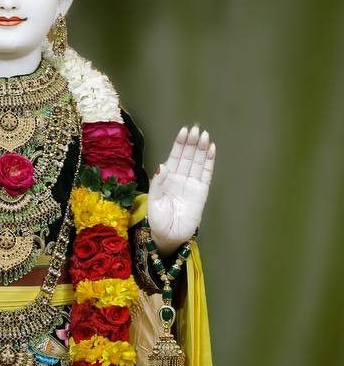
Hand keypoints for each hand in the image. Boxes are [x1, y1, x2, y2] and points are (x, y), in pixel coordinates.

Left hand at [147, 126, 214, 253]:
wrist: (169, 236)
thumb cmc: (158, 220)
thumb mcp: (153, 201)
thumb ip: (157, 183)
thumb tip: (162, 165)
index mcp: (167, 178)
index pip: (175, 156)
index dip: (179, 144)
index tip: (184, 131)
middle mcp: (180, 178)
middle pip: (188, 156)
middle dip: (192, 142)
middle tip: (196, 129)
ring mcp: (192, 184)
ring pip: (198, 162)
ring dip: (201, 148)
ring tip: (205, 135)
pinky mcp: (202, 192)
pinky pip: (206, 174)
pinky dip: (209, 161)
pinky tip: (211, 149)